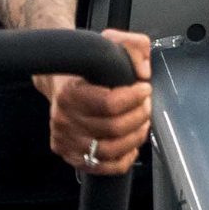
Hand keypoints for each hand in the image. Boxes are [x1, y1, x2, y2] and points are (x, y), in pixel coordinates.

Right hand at [33, 29, 152, 174]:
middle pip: (114, 128)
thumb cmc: (88, 67)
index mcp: (70, 93)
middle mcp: (64, 119)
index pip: (109, 103)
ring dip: (135, 137)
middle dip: (139, 116)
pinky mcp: (71, 156)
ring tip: (142, 123)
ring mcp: (66, 141)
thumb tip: (143, 71)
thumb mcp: (110, 42)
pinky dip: (123, 159)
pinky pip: (103, 167)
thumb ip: (133, 45)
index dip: (135, 97)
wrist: (62, 84)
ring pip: (111, 150)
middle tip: (146, 105)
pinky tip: (131, 144)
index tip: (144, 88)